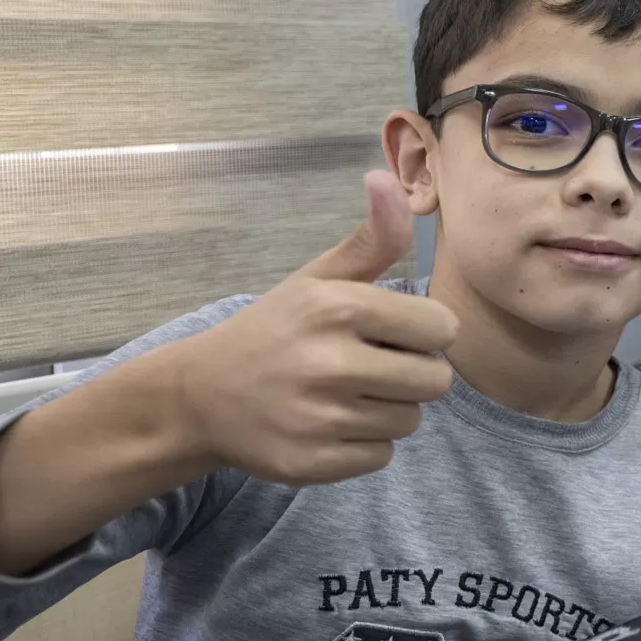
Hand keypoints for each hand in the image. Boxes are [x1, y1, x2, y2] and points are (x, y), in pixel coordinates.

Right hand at [173, 171, 459, 484]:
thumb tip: (387, 177)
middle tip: (369, 365)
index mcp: (338, 308)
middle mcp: (330, 363)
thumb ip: (368, 238)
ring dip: (389, 409)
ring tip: (344, 393)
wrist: (199, 396)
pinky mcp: (313, 463)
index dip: (423, 330)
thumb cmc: (273, 330)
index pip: (441, 327)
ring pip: (411, 421)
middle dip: (412, 373)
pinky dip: (363, 445)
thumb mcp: (317, 279)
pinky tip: (328, 424)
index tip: (390, 330)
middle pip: (435, 380)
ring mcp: (320, 418)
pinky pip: (382, 457)